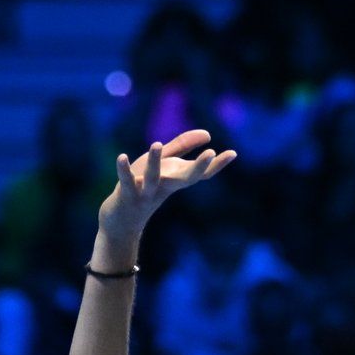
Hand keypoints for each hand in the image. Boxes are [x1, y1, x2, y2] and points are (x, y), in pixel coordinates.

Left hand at [98, 129, 236, 237]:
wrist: (123, 221)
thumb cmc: (146, 187)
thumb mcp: (165, 165)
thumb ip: (183, 147)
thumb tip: (208, 133)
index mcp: (177, 179)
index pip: (201, 173)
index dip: (217, 165)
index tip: (233, 153)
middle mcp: (166, 187)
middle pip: (186, 179)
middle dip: (199, 167)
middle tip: (211, 152)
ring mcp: (147, 193)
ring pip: (153, 179)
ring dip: (155, 162)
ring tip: (157, 143)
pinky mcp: (127, 196)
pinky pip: (127, 182)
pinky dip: (123, 170)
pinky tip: (121, 157)